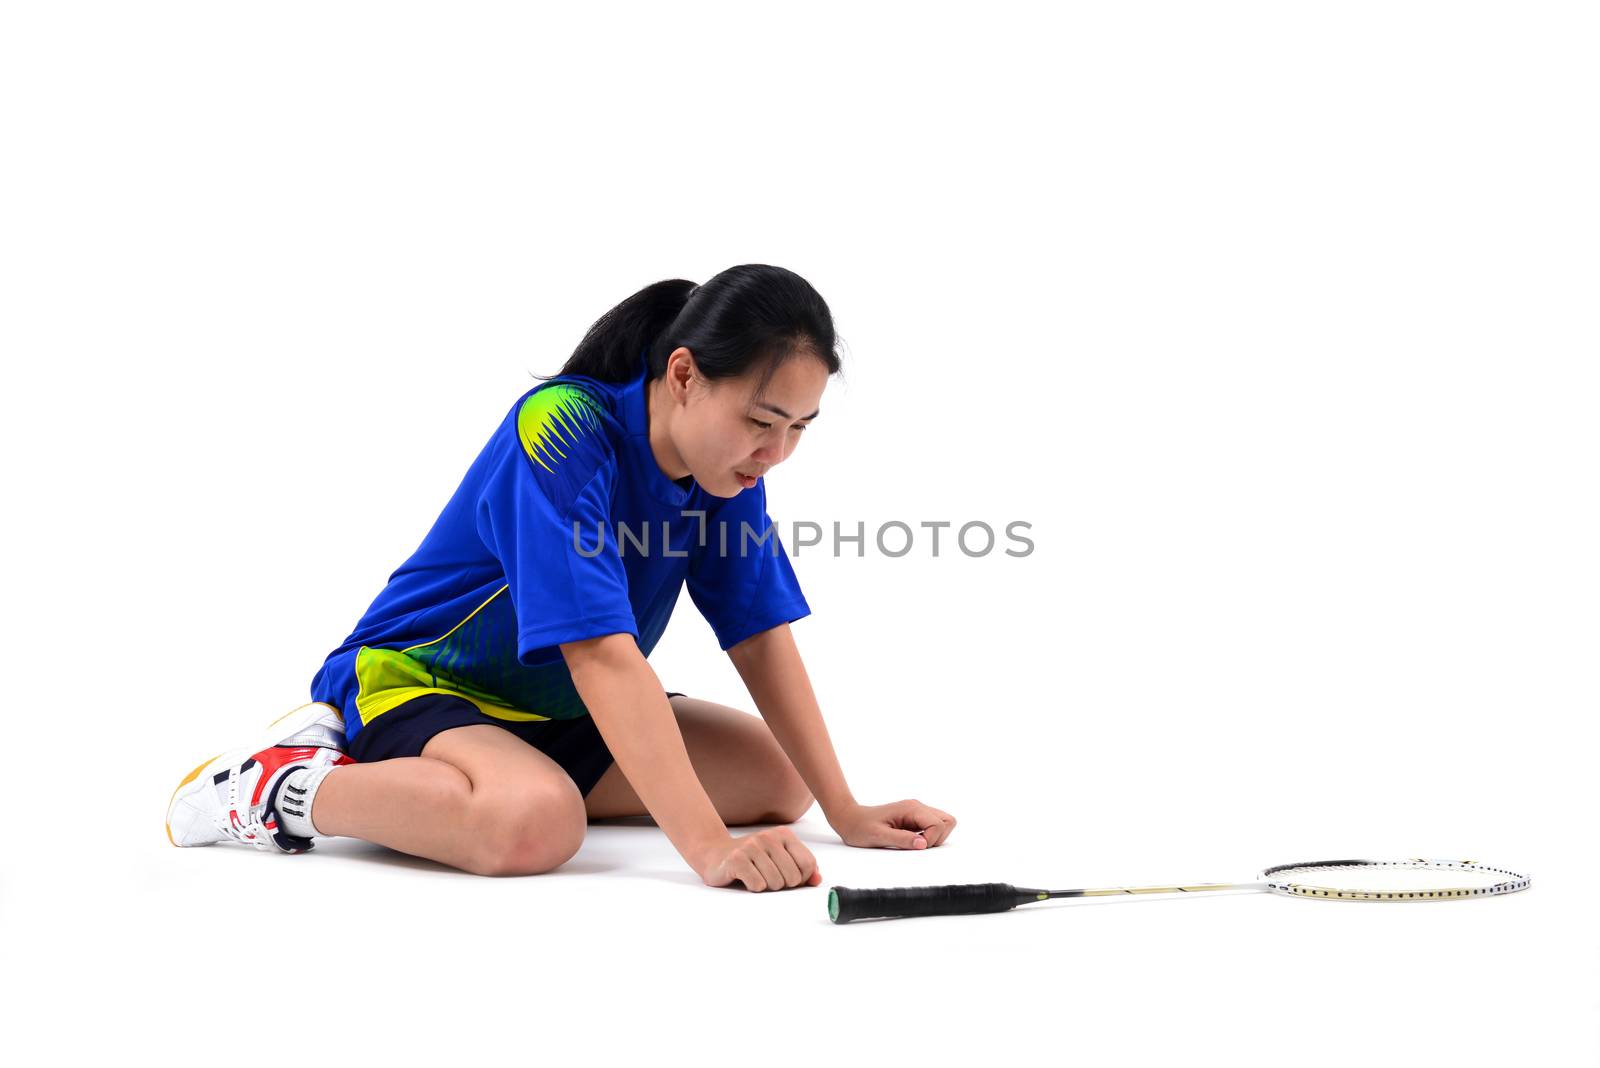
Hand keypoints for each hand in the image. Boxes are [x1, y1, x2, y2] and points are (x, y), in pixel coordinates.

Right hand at [693, 828, 822, 891]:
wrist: (715, 854)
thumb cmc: (752, 859)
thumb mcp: (779, 859)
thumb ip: (801, 868)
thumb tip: (818, 879)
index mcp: (783, 835)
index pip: (808, 864)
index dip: (802, 879)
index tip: (788, 878)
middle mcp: (768, 837)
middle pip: (793, 877)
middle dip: (782, 885)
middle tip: (767, 878)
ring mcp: (752, 847)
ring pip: (775, 883)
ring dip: (766, 887)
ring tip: (756, 877)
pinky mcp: (737, 859)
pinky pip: (758, 885)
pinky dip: (753, 888)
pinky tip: (745, 879)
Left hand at [828, 799, 956, 849]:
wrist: (849, 819)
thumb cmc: (860, 827)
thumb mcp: (878, 836)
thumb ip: (902, 839)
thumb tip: (923, 844)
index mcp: (911, 808)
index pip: (939, 823)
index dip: (932, 839)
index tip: (915, 846)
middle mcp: (917, 807)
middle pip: (947, 821)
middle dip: (938, 837)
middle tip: (918, 845)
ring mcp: (916, 812)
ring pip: (943, 823)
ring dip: (935, 837)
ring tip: (915, 843)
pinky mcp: (914, 818)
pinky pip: (932, 826)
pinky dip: (929, 836)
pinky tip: (912, 841)